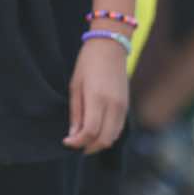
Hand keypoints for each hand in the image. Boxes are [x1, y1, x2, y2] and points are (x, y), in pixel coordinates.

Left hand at [65, 37, 129, 152]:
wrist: (110, 47)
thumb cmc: (87, 64)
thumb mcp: (75, 86)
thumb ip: (76, 113)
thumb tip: (73, 135)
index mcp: (97, 98)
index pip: (90, 131)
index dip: (78, 142)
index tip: (67, 142)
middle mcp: (113, 105)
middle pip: (104, 139)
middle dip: (89, 147)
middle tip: (76, 145)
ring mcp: (122, 106)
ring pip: (113, 137)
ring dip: (99, 143)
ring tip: (85, 140)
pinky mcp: (126, 106)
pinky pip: (118, 129)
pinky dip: (108, 135)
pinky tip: (96, 131)